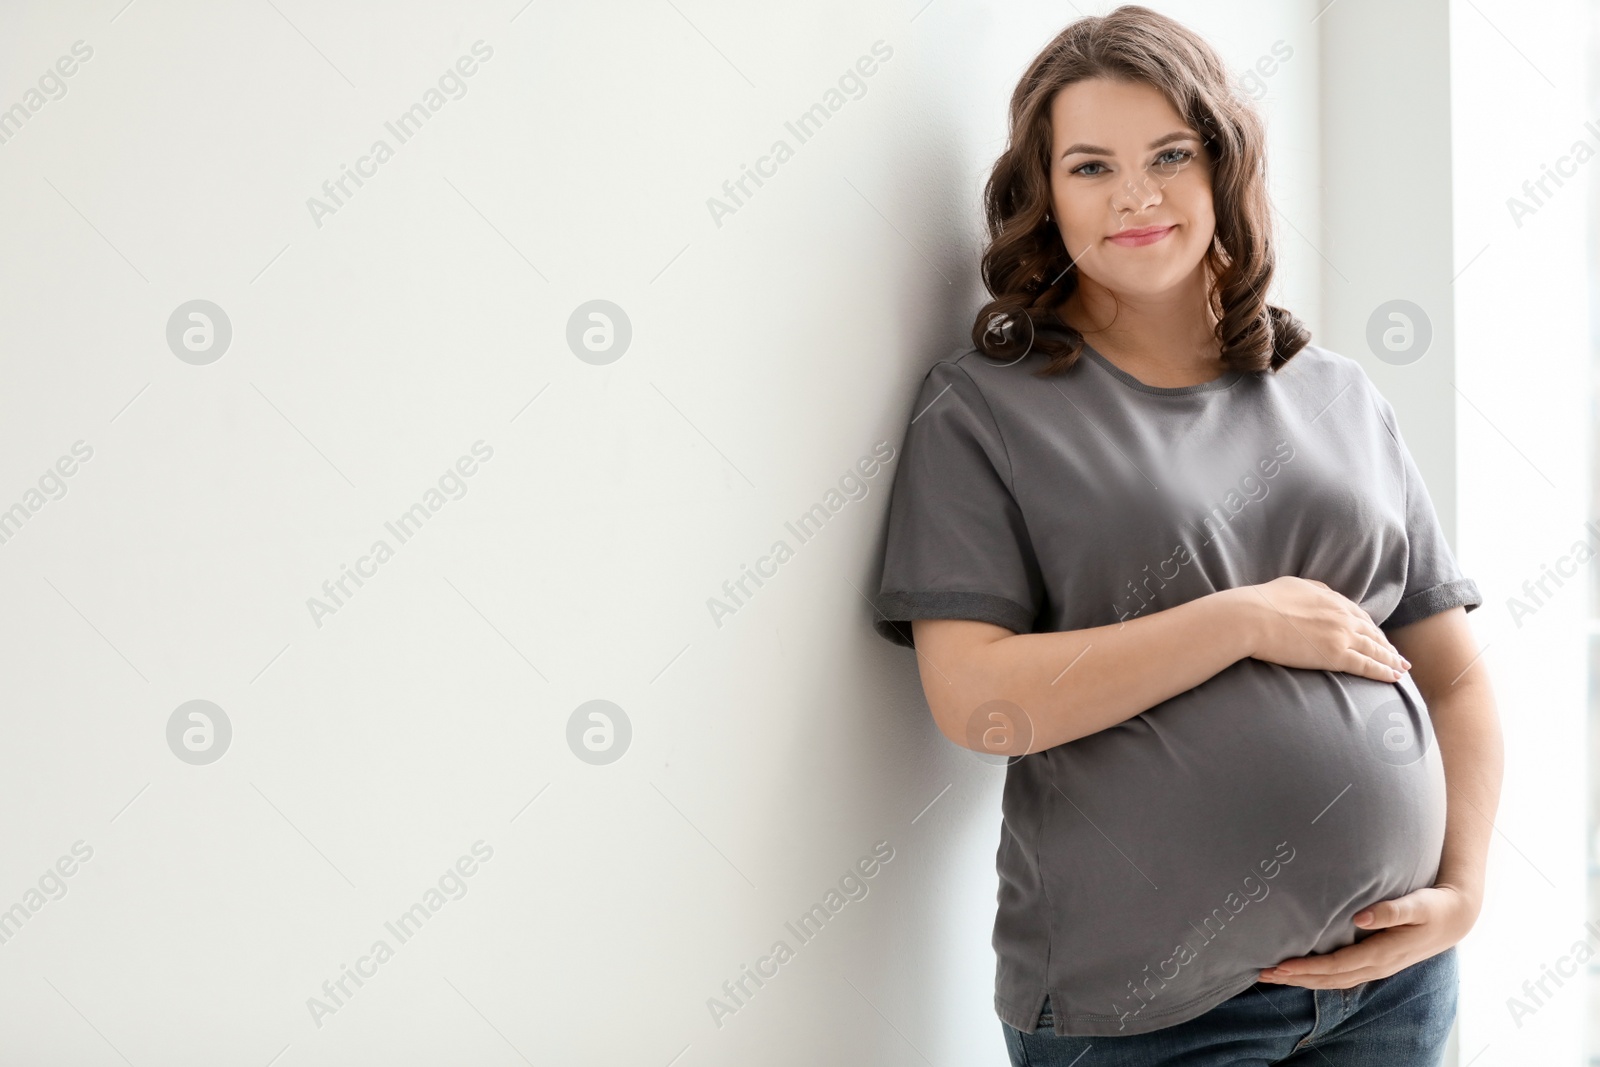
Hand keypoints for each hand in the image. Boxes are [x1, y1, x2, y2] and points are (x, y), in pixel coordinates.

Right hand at [1239, 577, 1409, 682]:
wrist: (1252, 617)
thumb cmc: (1264, 602)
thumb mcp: (1294, 585)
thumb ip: (1314, 590)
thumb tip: (1324, 594)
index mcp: (1332, 599)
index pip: (1360, 615)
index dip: (1371, 628)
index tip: (1378, 637)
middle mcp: (1342, 616)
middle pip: (1372, 633)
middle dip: (1387, 646)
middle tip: (1397, 657)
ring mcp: (1341, 636)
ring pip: (1375, 650)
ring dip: (1391, 660)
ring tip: (1402, 669)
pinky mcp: (1335, 656)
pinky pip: (1367, 665)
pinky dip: (1384, 672)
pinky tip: (1394, 677)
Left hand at [1256, 883, 1480, 988]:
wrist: (1455, 919)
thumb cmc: (1434, 907)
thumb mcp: (1418, 904)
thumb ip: (1390, 910)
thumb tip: (1360, 917)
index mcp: (1383, 953)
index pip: (1337, 966)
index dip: (1308, 968)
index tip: (1281, 966)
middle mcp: (1377, 966)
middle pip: (1330, 979)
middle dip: (1296, 978)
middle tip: (1263, 974)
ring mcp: (1376, 968)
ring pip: (1334, 981)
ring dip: (1303, 980)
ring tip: (1273, 975)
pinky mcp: (1375, 963)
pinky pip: (1341, 976)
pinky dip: (1318, 977)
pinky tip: (1300, 972)